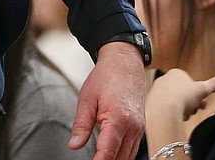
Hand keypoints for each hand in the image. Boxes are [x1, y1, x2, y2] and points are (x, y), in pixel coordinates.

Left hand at [71, 41, 146, 159]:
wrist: (125, 63)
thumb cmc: (106, 77)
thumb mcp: (86, 98)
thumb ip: (81, 124)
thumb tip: (74, 144)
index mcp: (118, 119)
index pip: (108, 152)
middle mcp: (132, 127)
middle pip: (120, 158)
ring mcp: (139, 129)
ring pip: (128, 156)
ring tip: (99, 159)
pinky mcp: (140, 128)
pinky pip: (132, 148)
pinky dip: (122, 155)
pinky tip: (111, 155)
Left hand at [143, 67, 214, 143]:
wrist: (164, 109)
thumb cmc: (184, 97)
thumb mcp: (203, 90)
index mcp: (176, 73)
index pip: (191, 83)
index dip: (199, 95)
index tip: (203, 103)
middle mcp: (165, 78)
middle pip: (184, 93)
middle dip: (192, 103)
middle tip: (195, 111)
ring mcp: (157, 89)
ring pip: (176, 100)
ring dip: (183, 108)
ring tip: (185, 115)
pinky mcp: (152, 100)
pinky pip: (167, 107)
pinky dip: (173, 112)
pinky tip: (176, 117)